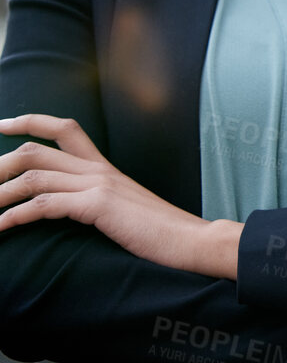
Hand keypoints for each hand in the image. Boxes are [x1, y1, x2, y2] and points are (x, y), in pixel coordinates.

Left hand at [0, 114, 241, 278]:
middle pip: (36, 150)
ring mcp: (99, 185)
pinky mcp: (99, 206)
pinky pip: (44, 204)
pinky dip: (15, 216)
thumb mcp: (125, 208)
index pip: (63, 128)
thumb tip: (72, 206)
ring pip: (33, 175)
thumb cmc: (160, 232)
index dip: (28, 122)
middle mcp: (99, 169)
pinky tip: (2, 228)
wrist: (191, 240)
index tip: (0, 125)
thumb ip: (99, 199)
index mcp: (104, 167)